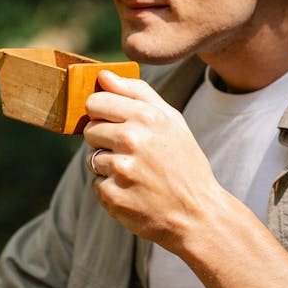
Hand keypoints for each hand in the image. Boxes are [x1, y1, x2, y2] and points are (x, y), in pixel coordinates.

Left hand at [83, 71, 221, 250]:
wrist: (197, 213)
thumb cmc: (184, 162)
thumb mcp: (172, 120)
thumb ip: (137, 92)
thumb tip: (103, 74)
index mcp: (146, 116)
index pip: (96, 102)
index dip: (101, 112)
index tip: (112, 121)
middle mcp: (131, 140)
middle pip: (90, 129)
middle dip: (105, 139)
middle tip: (131, 151)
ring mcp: (120, 170)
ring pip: (92, 157)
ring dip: (108, 166)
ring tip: (136, 173)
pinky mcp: (112, 196)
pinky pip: (96, 184)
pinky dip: (111, 188)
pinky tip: (134, 191)